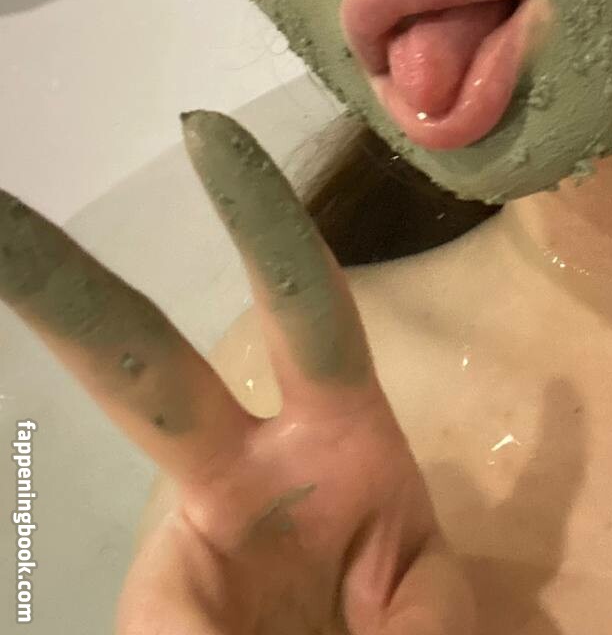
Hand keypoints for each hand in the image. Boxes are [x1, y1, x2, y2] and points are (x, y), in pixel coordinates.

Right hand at [0, 110, 476, 633]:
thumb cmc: (409, 616)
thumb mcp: (438, 607)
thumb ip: (427, 617)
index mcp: (337, 429)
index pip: (303, 301)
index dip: (263, 222)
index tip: (209, 135)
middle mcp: (244, 469)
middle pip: (142, 367)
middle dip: (64, 293)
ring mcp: (189, 546)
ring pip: (151, 568)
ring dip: (173, 616)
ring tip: (230, 617)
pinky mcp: (157, 616)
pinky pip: (156, 630)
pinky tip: (209, 626)